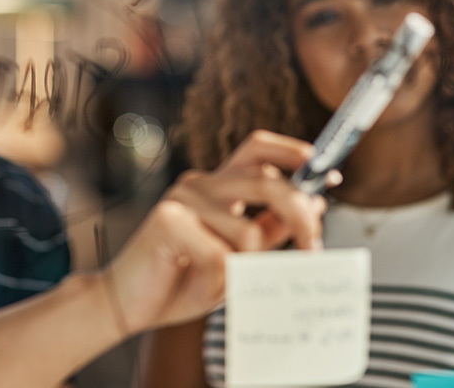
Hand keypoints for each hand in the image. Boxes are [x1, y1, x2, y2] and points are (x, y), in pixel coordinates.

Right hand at [101, 130, 330, 333]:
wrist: (127, 305)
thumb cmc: (178, 280)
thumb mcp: (236, 257)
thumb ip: (269, 229)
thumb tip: (312, 205)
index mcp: (215, 186)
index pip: (257, 148)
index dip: (294, 152)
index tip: (327, 173)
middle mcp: (199, 184)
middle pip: (267, 180)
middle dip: (300, 214)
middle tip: (314, 248)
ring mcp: (181, 199)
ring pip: (249, 233)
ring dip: (245, 269)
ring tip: (220, 282)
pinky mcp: (168, 221)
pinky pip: (222, 257)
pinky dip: (220, 282)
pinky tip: (199, 284)